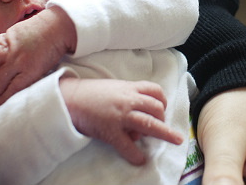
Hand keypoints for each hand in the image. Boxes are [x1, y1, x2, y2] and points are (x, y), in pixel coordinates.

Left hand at [0, 7, 76, 104]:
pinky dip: (7, 97)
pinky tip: (3, 103)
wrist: (61, 26)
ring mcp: (18, 60)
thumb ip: (10, 43)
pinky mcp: (30, 71)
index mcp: (6, 38)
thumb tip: (1, 53)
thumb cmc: (45, 29)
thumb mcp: (22, 32)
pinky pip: (14, 88)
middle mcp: (8, 49)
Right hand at [59, 77, 183, 164]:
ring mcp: (120, 115)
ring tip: (177, 141)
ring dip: (165, 133)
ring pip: (149, 123)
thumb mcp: (113, 88)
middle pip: (156, 108)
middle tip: (166, 130)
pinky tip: (140, 159)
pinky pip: (127, 145)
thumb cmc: (90, 93)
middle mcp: (127, 100)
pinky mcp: (110, 130)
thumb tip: (140, 109)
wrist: (68, 98)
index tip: (163, 109)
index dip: (163, 101)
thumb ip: (128, 95)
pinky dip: (136, 154)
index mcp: (128, 87)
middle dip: (164, 119)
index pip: (155, 90)